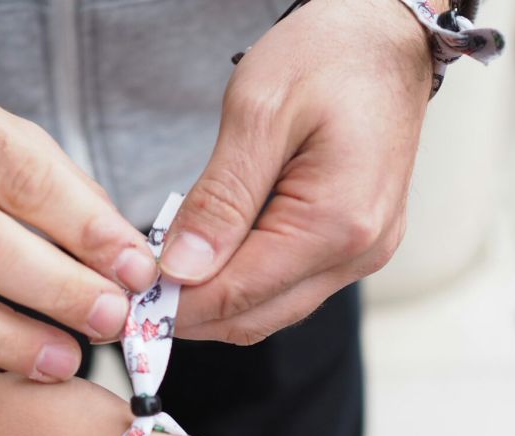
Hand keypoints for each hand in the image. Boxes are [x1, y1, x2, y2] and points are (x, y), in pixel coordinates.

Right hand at [0, 78, 156, 380]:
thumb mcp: (11, 139)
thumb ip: (70, 195)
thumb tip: (127, 263)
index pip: (25, 179)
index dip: (88, 232)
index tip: (137, 271)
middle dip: (58, 292)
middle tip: (111, 320)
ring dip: (9, 342)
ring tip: (65, 361)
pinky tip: (8, 364)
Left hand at [160, 0, 432, 343]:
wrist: (386, 37)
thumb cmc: (328, 56)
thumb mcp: (258, 113)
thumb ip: (220, 199)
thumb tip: (181, 271)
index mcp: (337, 223)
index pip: (238, 294)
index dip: (176, 306)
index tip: (128, 300)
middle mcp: (358, 253)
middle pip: (256, 318)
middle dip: (192, 315)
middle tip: (137, 295)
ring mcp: (363, 255)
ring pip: (273, 311)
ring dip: (217, 303)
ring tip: (168, 276)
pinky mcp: (356, 247)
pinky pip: (292, 288)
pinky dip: (246, 285)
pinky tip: (213, 259)